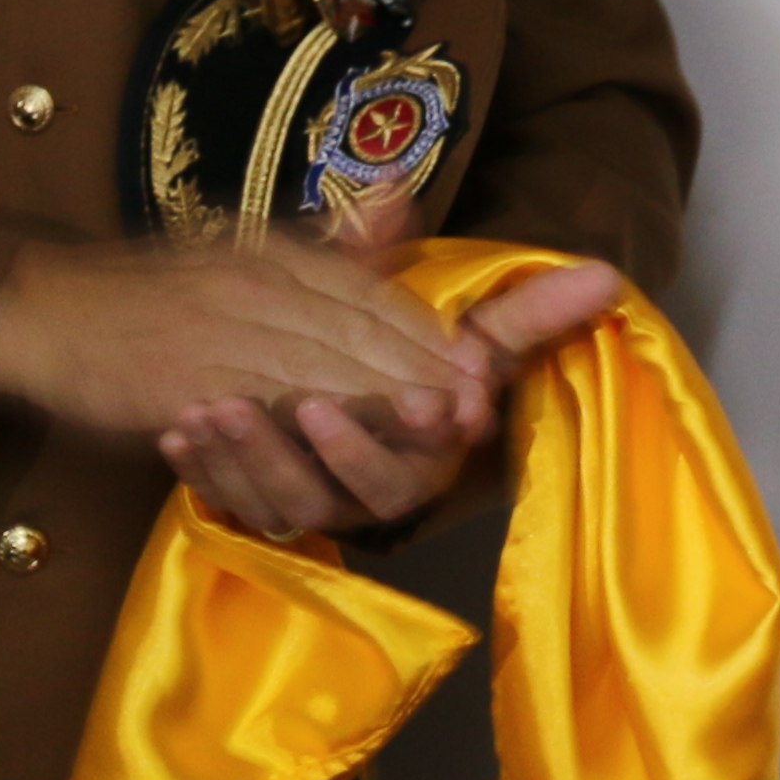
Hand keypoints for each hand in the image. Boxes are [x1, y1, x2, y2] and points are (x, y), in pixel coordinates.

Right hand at [0, 218, 479, 441]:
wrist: (51, 314)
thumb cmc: (156, 293)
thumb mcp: (250, 252)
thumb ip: (334, 245)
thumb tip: (405, 195)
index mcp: (279, 257)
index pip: (370, 292)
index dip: (427, 330)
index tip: (478, 363)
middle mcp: (258, 286)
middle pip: (357, 329)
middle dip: (421, 368)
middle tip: (476, 403)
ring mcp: (220, 332)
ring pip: (317, 365)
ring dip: (382, 397)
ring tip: (434, 424)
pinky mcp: (182, 380)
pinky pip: (254, 403)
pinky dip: (304, 424)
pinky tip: (342, 445)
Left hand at [151, 224, 631, 543]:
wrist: (352, 405)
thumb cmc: (419, 371)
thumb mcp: (464, 343)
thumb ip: (523, 314)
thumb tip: (605, 273)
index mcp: (424, 460)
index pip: (405, 462)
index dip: (376, 438)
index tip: (341, 402)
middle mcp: (371, 497)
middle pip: (340, 491)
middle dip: (301, 449)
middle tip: (265, 403)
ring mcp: (313, 507)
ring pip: (277, 500)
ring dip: (240, 458)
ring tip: (204, 409)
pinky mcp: (257, 506)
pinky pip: (225, 498)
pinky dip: (200, 467)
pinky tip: (174, 431)